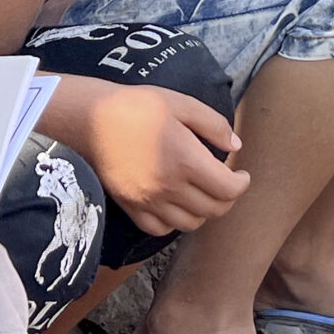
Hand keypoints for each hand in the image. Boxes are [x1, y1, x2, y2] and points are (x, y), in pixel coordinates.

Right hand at [56, 77, 249, 236]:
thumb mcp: (182, 104)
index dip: (242, 184)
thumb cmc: (137, 106)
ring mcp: (148, 201)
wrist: (90, 119)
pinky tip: (175, 205)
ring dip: (203, 212)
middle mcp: (170, 187)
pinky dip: (173, 223)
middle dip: (227, 199)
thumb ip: (214, 125)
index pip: (228, 189)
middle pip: (213, 210)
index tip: (242, 175)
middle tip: (226, 184)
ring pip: (189, 224)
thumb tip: (236, 147)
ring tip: (202, 194)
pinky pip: (159, 230)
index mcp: (186, 160)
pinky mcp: (130, 207)